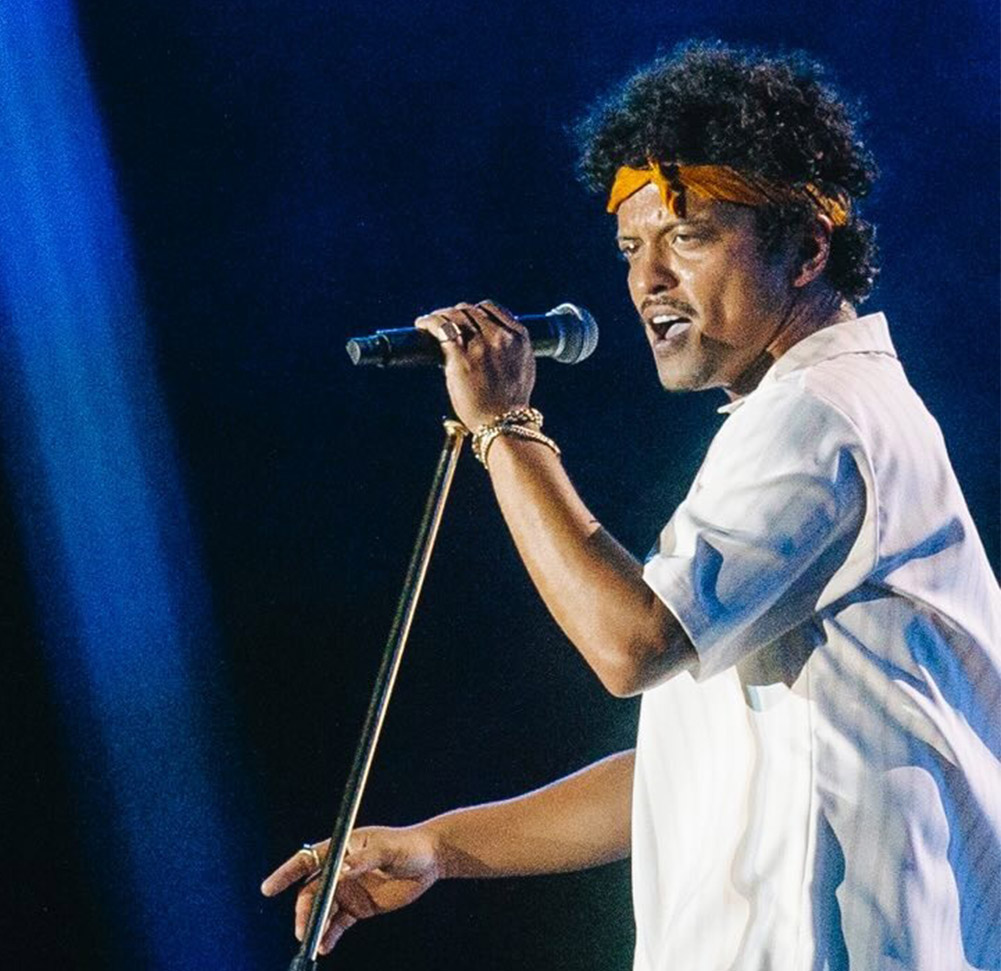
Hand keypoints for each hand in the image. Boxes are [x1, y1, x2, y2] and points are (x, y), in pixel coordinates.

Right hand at [260, 825, 441, 954]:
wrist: (431, 861)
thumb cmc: (409, 846)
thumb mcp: (388, 849)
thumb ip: (365, 860)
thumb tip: (343, 870)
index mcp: (343, 848)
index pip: (308, 860)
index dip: (287, 873)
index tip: (268, 889)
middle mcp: (341, 869)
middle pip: (312, 891)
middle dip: (303, 911)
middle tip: (302, 931)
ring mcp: (349, 889)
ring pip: (323, 910)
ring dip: (314, 926)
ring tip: (313, 942)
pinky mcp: (359, 907)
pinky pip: (338, 924)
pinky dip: (329, 936)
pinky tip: (325, 946)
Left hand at [415, 300, 535, 430]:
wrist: (504, 423)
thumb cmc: (511, 402)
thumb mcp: (523, 366)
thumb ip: (511, 348)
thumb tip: (490, 339)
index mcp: (518, 337)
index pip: (490, 308)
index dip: (473, 310)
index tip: (462, 316)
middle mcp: (500, 336)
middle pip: (470, 310)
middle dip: (454, 313)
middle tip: (442, 320)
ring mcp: (481, 346)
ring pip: (455, 315)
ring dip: (439, 315)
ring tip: (429, 322)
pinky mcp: (461, 358)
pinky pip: (441, 328)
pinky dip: (429, 322)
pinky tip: (422, 325)